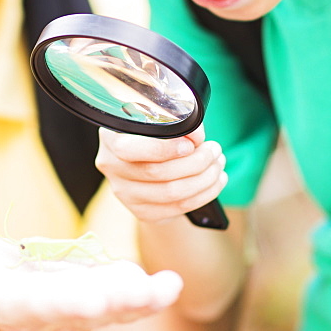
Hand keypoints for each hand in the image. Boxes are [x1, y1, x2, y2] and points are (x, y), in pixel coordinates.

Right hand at [0, 233, 181, 330]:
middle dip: (107, 301)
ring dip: (140, 300)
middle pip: (81, 310)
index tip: (84, 299)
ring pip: (112, 307)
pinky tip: (173, 283)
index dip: (58, 303)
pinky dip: (149, 294)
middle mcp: (50, 315)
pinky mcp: (99, 296)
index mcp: (13, 308)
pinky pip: (127, 298)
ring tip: (167, 288)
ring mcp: (79, 309)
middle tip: (135, 292)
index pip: (35, 308)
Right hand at [96, 126, 226, 223]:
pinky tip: (215, 181)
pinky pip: (178, 208)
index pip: (131, 150)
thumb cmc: (152, 131)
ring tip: (219, 164)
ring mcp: (125, 194)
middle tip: (215, 150)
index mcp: (111, 140)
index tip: (190, 145)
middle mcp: (112, 168)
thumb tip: (197, 136)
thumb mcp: (157, 118)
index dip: (164, 149)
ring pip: (171, 193)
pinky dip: (203, 195)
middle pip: (157, 173)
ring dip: (204, 179)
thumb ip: (175, 122)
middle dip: (195, 162)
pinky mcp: (142, 212)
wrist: (144, 157)